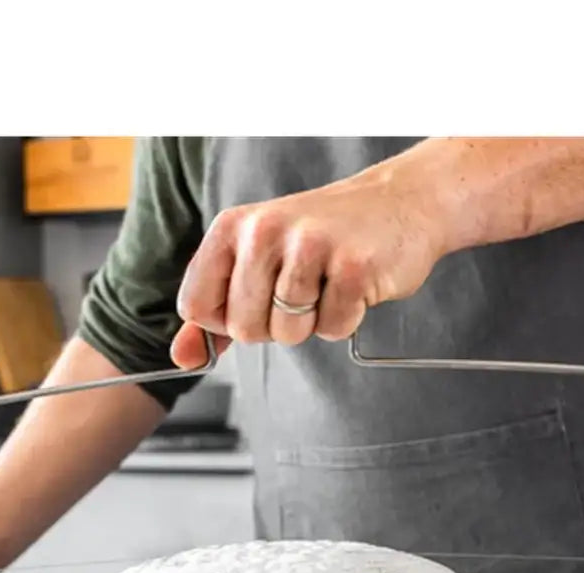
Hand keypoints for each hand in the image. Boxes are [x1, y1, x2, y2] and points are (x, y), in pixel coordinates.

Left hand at [170, 158, 446, 368]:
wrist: (402, 202)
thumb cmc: (325, 238)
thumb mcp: (257, 262)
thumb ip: (215, 311)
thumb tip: (182, 358)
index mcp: (233, 227)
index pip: (196, 307)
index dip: (226, 320)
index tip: (256, 298)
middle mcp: (265, 230)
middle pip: (243, 328)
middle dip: (274, 326)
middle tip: (302, 289)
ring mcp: (310, 246)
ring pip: (287, 334)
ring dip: (312, 323)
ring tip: (328, 283)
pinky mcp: (353, 267)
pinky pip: (332, 329)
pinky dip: (346, 319)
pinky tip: (354, 285)